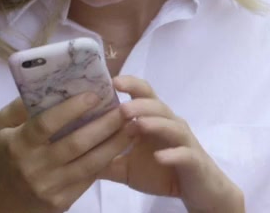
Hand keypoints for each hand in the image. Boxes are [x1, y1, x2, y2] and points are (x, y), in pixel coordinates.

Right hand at [0, 93, 133, 212]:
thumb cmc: (4, 157)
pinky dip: (107, 161)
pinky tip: (121, 146)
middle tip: (125, 109)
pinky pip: (89, 178)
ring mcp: (49, 186)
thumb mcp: (3, 128)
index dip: (72, 108)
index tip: (96, 95)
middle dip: (105, 125)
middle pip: (76, 143)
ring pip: (90, 163)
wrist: (1, 203)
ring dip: (115, 144)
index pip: (47, 123)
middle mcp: (33, 166)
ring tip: (133, 126)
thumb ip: (21, 106)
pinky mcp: (61, 201)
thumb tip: (48, 82)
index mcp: (18, 144)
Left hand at [101, 76, 243, 212]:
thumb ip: (104, 158)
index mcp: (153, 121)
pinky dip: (173, 154)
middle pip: (157, 105)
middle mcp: (170, 124)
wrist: (196, 190)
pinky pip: (184, 154)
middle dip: (139, 103)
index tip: (110, 81)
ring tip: (137, 125)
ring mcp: (183, 141)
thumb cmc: (161, 173)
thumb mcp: (126, 168)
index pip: (142, 95)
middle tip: (121, 107)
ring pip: (172, 125)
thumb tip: (73, 155)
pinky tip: (160, 156)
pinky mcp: (194, 161)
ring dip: (155, 123)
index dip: (129, 85)